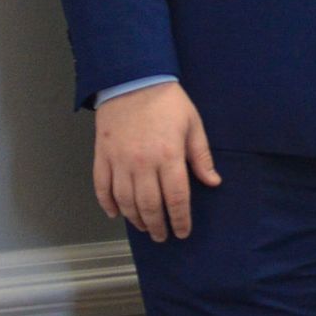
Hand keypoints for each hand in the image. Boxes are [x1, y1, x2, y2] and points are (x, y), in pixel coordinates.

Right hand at [94, 83, 219, 241]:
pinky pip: (102, 187)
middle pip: (150, 206)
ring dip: (135, 219)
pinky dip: (107, 204)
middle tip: (163, 236)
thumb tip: (213, 182)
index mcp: (169, 156)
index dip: (180, 219)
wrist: (132, 79)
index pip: (176, 198)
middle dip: (158, 226)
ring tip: (144, 227)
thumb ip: (201, 156)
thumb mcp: (192, 124)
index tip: (183, 231)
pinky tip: (116, 214)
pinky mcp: (102, 155)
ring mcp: (120, 161)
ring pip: (126, 201)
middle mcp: (143, 163)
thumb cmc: (166, 101)